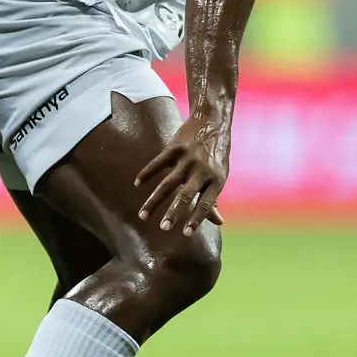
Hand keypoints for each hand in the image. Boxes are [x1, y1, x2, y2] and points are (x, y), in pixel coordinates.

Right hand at [133, 112, 230, 235]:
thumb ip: (214, 198)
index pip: (206, 204)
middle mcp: (203, 170)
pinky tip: (137, 184)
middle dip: (173, 213)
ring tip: (143, 215)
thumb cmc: (216, 154)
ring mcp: (188, 158)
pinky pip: (158, 163)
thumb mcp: (219, 175)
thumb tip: (219, 222)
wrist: (212, 122)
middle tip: (163, 228)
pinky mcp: (175, 148)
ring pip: (168, 183)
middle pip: (186, 195)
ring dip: (154, 200)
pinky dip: (146, 174)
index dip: (197, 219)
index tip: (186, 234)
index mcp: (217, 180)